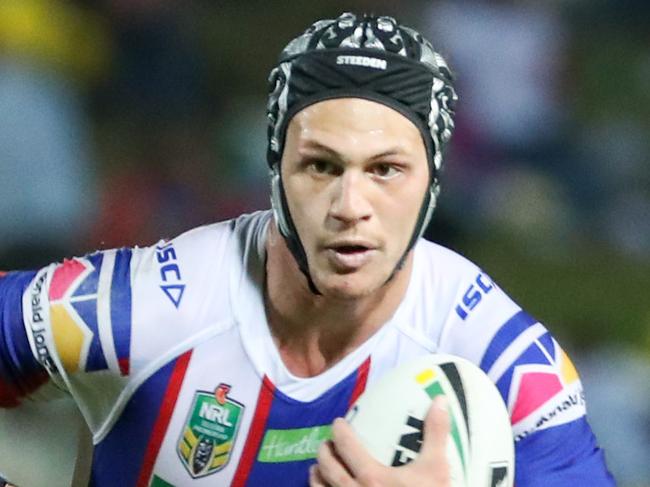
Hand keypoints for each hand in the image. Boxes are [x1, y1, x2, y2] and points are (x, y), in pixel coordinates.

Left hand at [310, 396, 449, 486]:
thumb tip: (439, 400)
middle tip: (328, 444)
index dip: (339, 432)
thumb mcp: (437, 470)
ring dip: (317, 476)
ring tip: (319, 467)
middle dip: (325, 452)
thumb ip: (436, 434)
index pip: (346, 446)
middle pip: (328, 467)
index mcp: (371, 476)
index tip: (338, 423)